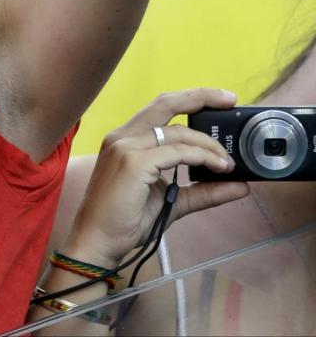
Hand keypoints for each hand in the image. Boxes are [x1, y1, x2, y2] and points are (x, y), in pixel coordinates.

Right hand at [65, 88, 248, 267]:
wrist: (97, 241)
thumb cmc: (126, 220)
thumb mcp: (171, 201)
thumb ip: (203, 191)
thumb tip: (240, 186)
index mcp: (126, 139)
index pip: (160, 109)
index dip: (191, 99)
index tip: (221, 100)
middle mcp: (122, 136)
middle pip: (165, 104)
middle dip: (201, 96)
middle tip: (231, 100)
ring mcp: (125, 147)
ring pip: (178, 132)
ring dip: (209, 145)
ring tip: (228, 163)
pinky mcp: (133, 163)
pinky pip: (177, 153)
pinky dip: (202, 157)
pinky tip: (217, 168)